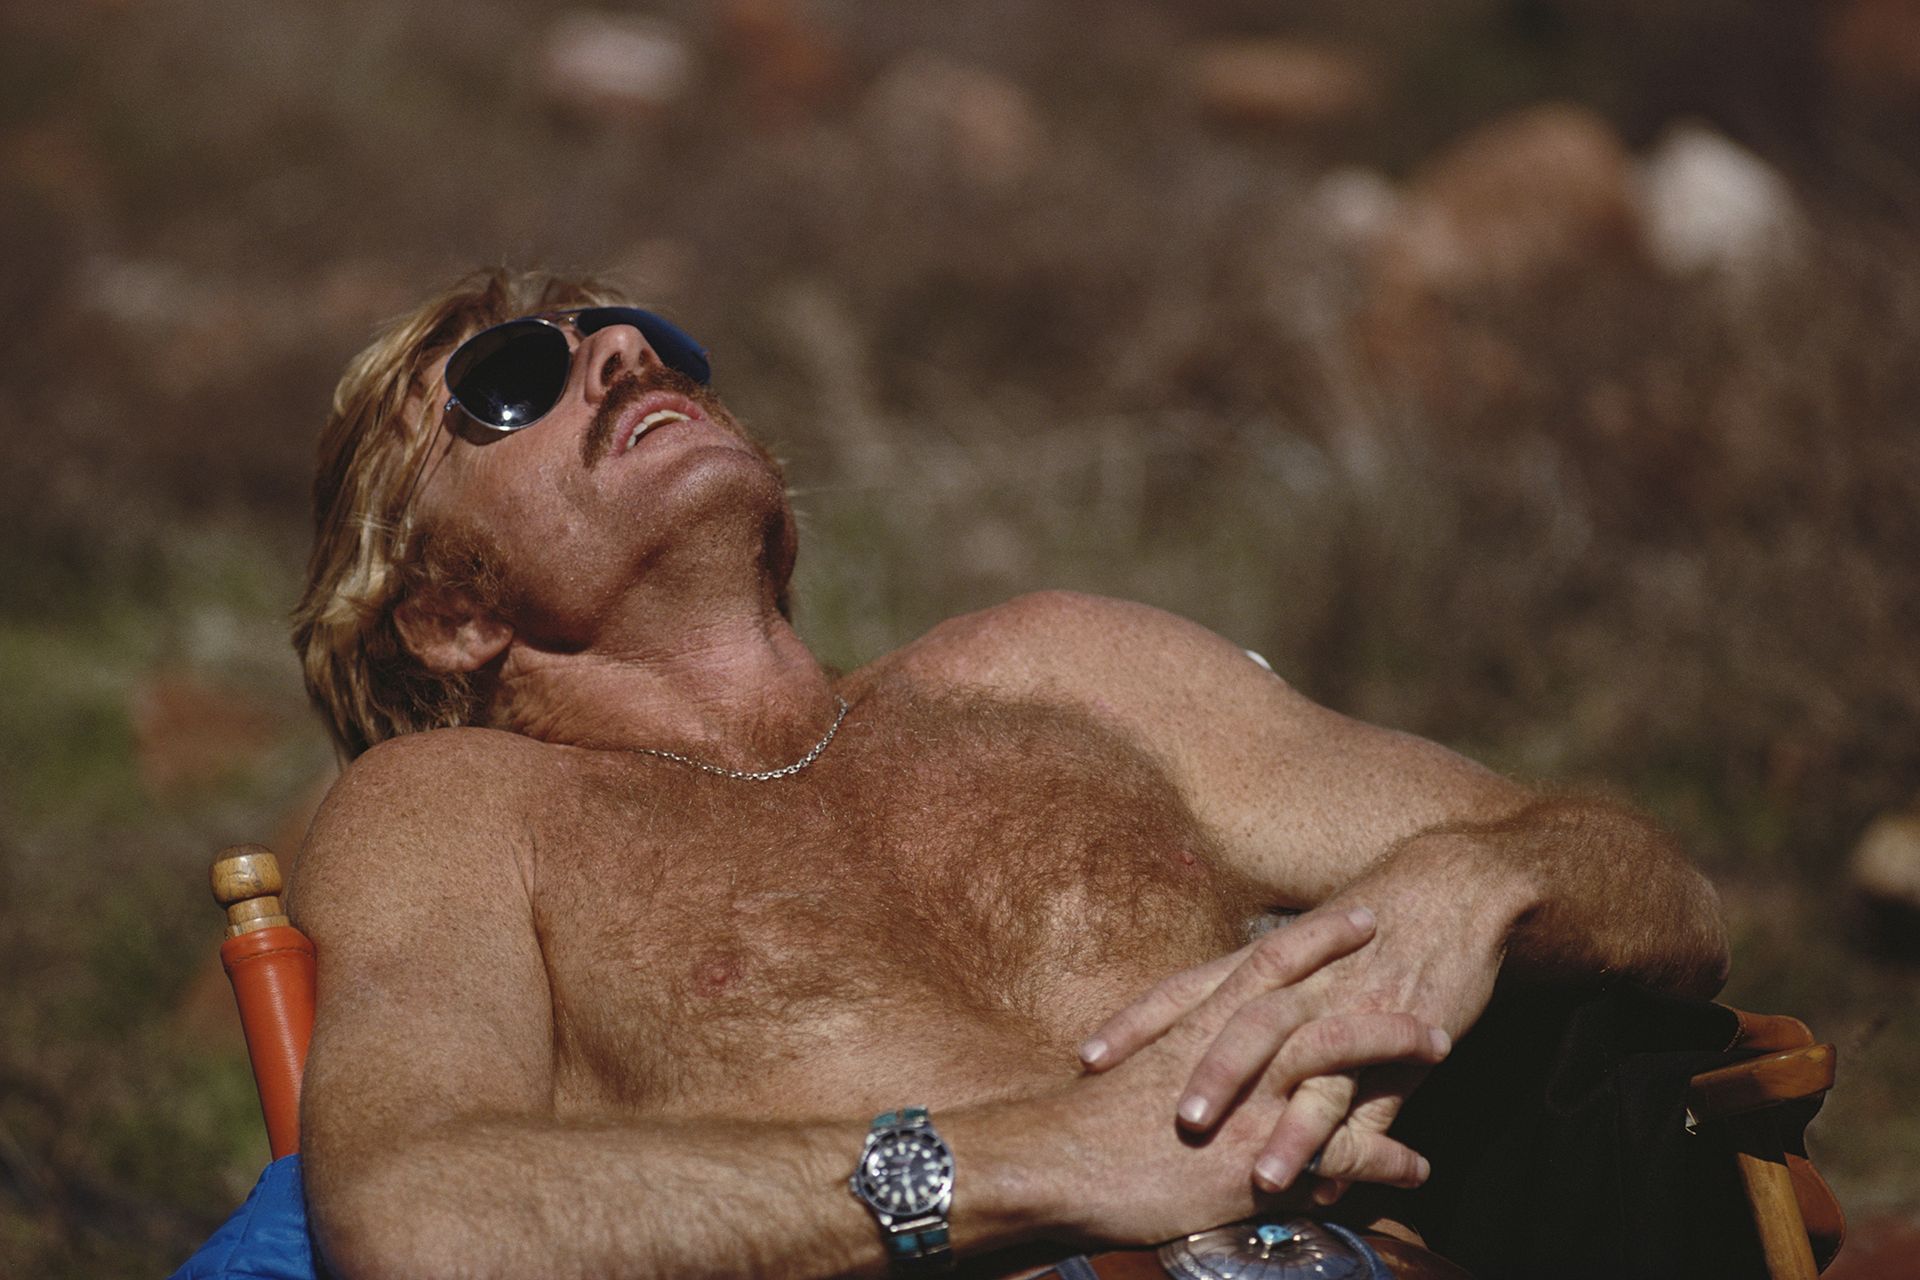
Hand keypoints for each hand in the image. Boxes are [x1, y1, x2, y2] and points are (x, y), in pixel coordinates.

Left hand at [1077, 890, 1498, 1201]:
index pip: (1186, 989)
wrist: (1449, 890)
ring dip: (1284, 1120)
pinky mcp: (1398, 1039)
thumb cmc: (1361, 922)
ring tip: (1260, 1174)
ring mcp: (1349, 1010)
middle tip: (1174, 1121)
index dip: (1137, 1023)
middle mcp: (1298, 985)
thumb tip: (1185, 1036)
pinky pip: (1372, 1098)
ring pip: (1307, 1064)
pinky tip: (1331, 1183)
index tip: (1089, 1059)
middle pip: (1242, 1024)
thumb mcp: (1290, 952)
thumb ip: (1239, 993)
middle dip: (1209, 1073)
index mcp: (1262, 963)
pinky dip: (1353, 1141)